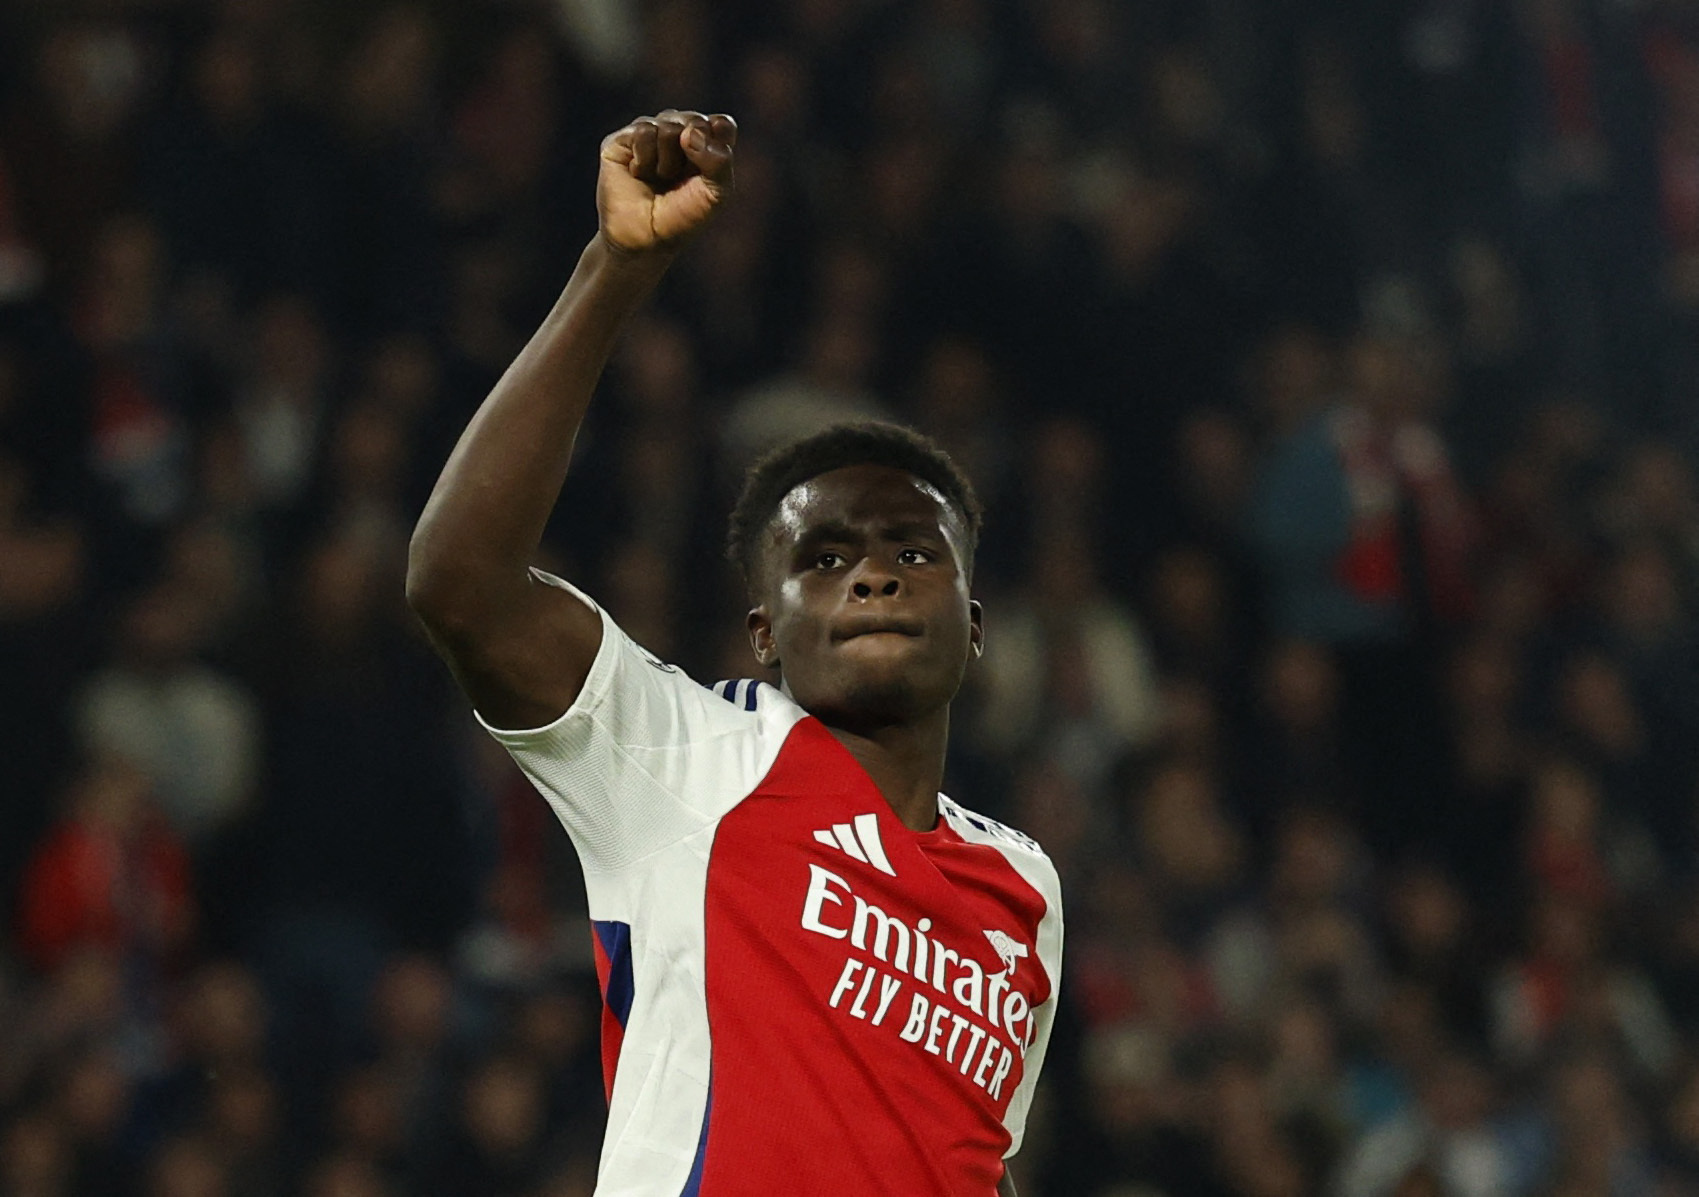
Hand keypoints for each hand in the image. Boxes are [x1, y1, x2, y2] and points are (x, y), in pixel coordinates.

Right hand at [598, 110, 735, 252]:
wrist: (645, 238)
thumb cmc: (683, 216)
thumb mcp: (716, 194)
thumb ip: (720, 161)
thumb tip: (690, 132)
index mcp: (706, 144)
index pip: (721, 124)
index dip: (718, 139)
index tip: (711, 167)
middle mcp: (678, 133)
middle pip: (696, 121)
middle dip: (692, 154)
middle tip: (679, 179)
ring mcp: (651, 133)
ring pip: (669, 125)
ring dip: (668, 161)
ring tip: (659, 178)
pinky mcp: (624, 138)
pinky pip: (644, 131)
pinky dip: (646, 158)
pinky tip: (639, 173)